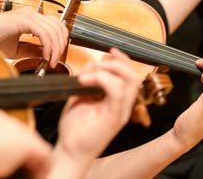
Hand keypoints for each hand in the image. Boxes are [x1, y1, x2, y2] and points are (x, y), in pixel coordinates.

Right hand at [0, 7, 68, 67]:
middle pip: (59, 26)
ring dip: (55, 48)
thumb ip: (31, 50)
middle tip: (55, 60)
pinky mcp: (24, 20)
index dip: (59, 42)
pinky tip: (44, 56)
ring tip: (50, 61)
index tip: (55, 58)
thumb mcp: (17, 49)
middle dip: (61, 45)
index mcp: (30, 18)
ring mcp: (28, 15)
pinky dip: (48, 46)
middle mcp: (31, 14)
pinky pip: (45, 33)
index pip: (55, 26)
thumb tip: (45, 55)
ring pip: (54, 30)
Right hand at [0, 110, 50, 178]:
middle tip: (25, 169)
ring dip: (34, 160)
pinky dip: (42, 168)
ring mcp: (17, 129)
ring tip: (31, 174)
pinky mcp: (27, 143)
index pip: (8, 131)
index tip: (9, 161)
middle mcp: (5, 120)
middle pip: (23, 136)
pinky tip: (37, 176)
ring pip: (34, 144)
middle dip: (24, 153)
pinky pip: (43, 155)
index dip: (11, 148)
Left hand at [50, 48, 140, 176]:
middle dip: (119, 62)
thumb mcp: (79, 96)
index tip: (109, 52)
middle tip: (102, 61)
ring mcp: (120, 112)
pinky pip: (117, 93)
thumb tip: (92, 65)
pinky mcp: (114, 118)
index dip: (122, 60)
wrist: (69, 151)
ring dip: (110, 70)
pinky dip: (102, 80)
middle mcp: (122, 106)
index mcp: (116, 100)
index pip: (129, 76)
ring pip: (130, 82)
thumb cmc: (75, 129)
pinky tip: (86, 80)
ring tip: (93, 72)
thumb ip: (87, 80)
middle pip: (134, 76)